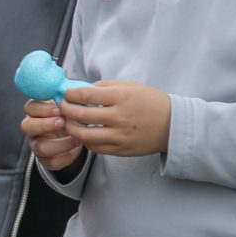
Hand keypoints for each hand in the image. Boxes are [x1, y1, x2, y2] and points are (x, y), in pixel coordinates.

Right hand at [21, 99, 85, 171]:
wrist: (73, 136)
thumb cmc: (71, 116)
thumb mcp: (70, 105)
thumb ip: (70, 98)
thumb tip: (79, 89)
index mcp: (36, 112)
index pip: (30, 107)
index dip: (42, 108)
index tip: (59, 108)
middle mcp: (33, 128)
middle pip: (26, 126)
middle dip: (45, 124)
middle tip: (62, 122)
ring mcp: (37, 145)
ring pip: (39, 147)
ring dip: (60, 143)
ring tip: (76, 139)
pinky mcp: (46, 160)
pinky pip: (52, 162)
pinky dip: (66, 157)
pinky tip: (77, 150)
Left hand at [57, 80, 172, 157]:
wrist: (173, 124)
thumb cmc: (149, 101)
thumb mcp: (130, 86)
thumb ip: (105, 86)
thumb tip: (80, 88)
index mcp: (122, 97)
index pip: (85, 94)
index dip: (70, 94)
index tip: (66, 94)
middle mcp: (120, 117)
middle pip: (80, 114)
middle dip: (65, 109)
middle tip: (62, 107)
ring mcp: (121, 136)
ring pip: (84, 135)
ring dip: (71, 128)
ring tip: (68, 122)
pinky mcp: (122, 150)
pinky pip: (95, 148)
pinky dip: (85, 141)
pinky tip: (83, 133)